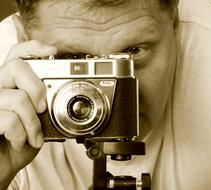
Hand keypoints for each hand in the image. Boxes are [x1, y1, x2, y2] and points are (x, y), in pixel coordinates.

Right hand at [0, 40, 56, 188]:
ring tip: (33, 136)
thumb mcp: (38, 120)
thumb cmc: (21, 141)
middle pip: (16, 66)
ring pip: (17, 98)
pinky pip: (8, 119)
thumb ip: (43, 103)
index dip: (32, 47)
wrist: (4, 165)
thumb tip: (59, 94)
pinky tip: (20, 142)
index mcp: (10, 84)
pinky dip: (22, 134)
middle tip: (42, 109)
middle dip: (37, 89)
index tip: (51, 51)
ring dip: (32, 123)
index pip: (16, 54)